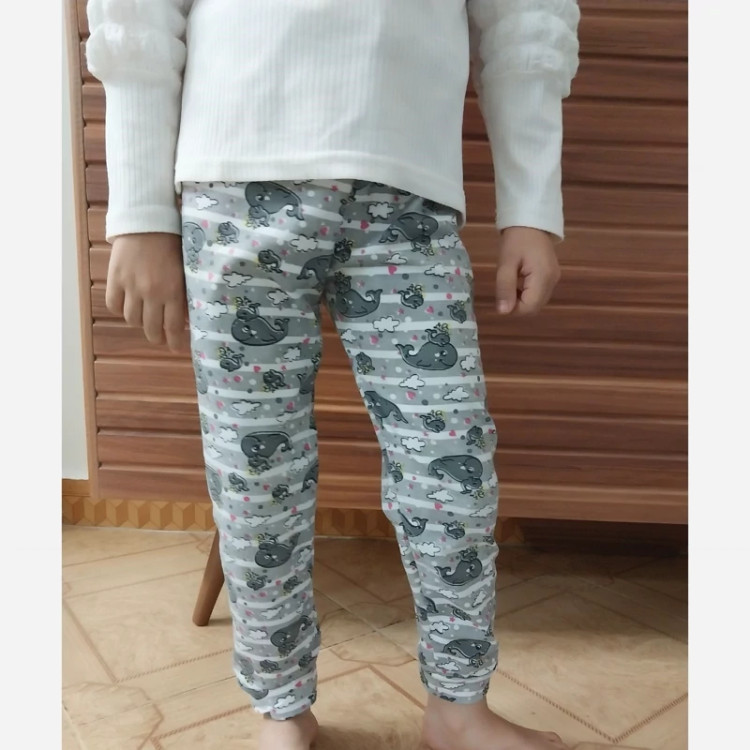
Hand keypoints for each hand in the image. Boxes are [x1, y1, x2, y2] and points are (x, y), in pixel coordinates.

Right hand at [106, 232, 189, 352]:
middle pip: (150, 328)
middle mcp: (151, 293)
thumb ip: (184, 295)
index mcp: (172, 291)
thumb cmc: (172, 245)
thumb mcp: (184, 271)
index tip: (176, 349)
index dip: (174, 342)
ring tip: (144, 320)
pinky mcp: (114, 280)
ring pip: (131, 319)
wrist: (146, 223)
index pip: (172, 327)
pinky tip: (127, 307)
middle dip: (156, 337)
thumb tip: (185, 319)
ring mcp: (130, 287)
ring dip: (139, 323)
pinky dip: (120, 310)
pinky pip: (114, 305)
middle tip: (160, 338)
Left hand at [495, 226, 561, 315]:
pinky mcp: (552, 276)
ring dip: (522, 300)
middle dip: (517, 305)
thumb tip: (503, 313)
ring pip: (537, 302)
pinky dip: (527, 293)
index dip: (513, 309)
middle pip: (535, 307)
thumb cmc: (516, 240)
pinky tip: (519, 282)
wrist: (531, 220)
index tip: (501, 297)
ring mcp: (554, 279)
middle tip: (505, 290)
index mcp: (543, 278)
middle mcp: (552, 282)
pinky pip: (540, 293)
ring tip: (511, 283)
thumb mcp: (506, 263)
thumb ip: (505, 288)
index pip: (530, 308)